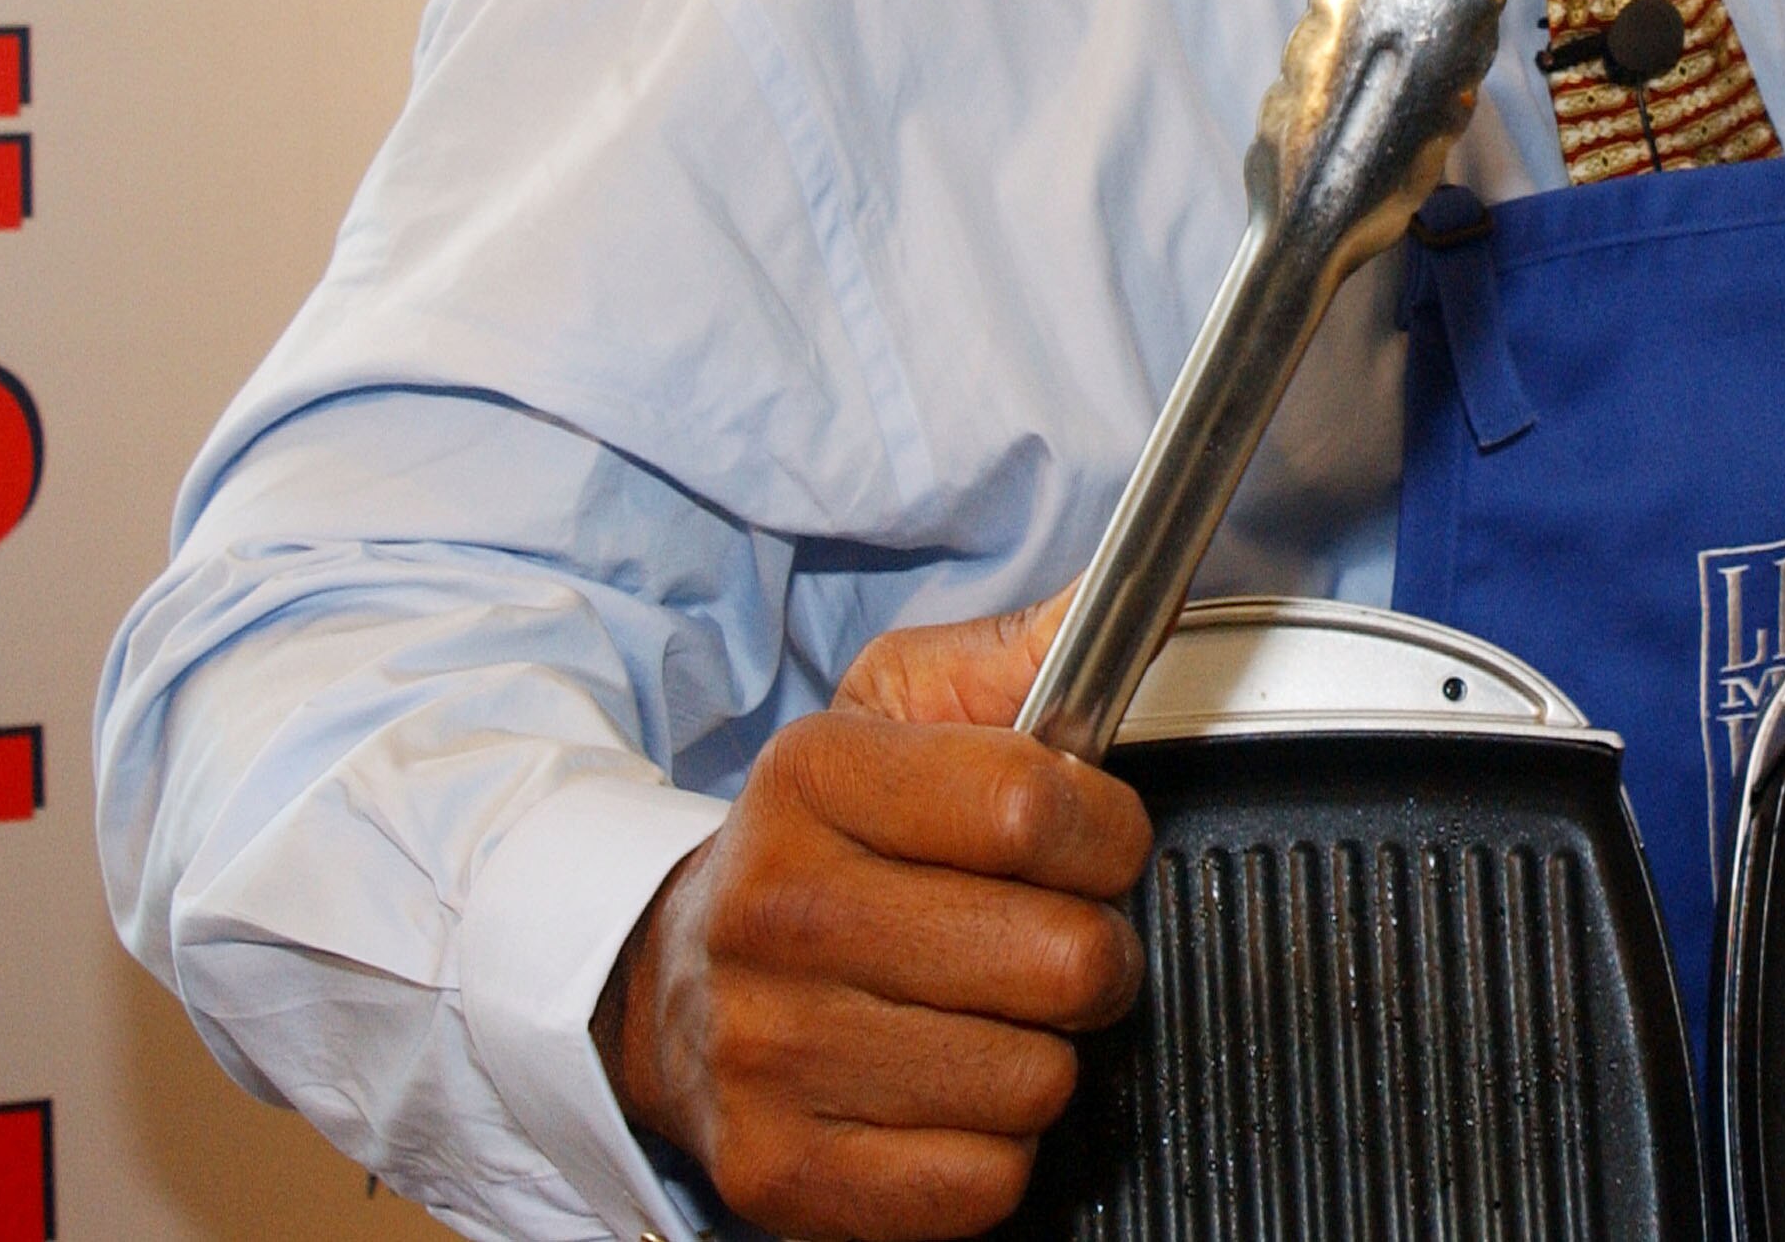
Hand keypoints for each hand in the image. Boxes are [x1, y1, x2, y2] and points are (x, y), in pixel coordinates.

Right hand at [594, 590, 1150, 1241]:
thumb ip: (1017, 658)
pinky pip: (984, 1183)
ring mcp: (769, 1051)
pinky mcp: (779, 1173)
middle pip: (1058, 955)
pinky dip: (993, 1150)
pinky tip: (943, 1093)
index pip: (1031, 805)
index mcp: (810, 775)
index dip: (1107, 829)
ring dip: (1042, 1051)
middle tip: (1052, 940)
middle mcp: (776, 910)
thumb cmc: (817, 844)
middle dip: (1094, 951)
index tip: (1096, 840)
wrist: (666, 979)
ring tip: (987, 1014)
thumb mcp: (894, 713)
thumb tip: (1117, 600)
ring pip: (1036, 1079)